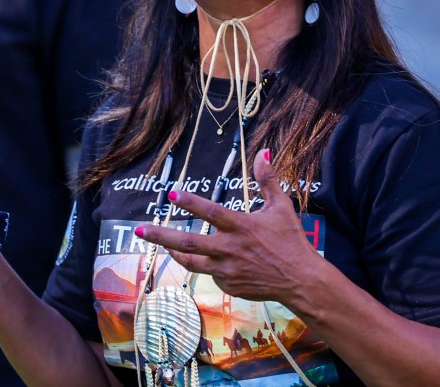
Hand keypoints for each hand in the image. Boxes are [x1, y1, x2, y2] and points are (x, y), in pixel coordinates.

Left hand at [136, 150, 324, 303]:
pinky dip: (208, 265)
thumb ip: (267, 180)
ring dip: (173, 253)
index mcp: (241, 226)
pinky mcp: (229, 286)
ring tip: (162, 247)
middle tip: (139, 230)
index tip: (171, 194)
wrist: (300, 280)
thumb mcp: (281, 206)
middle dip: (160, 235)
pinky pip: (212, 274)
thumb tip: (263, 152)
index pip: (210, 211)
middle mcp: (229, 249)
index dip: (189, 202)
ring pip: (191, 262)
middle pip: (187, 243)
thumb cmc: (291, 240)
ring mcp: (227, 270)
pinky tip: (211, 260)